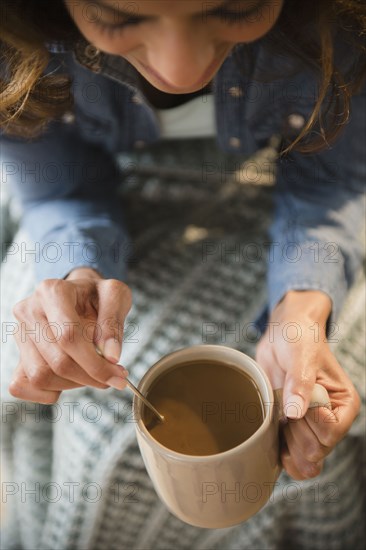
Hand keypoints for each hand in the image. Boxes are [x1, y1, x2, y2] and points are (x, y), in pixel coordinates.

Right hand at [10, 268, 131, 403]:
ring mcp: (20, 334)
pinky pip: (23, 386)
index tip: (119, 375)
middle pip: (57, 361)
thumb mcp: (116, 296)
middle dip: (90, 376)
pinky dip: (51, 391)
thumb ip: (113, 323)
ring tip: (93, 372)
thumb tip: (111, 357)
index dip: (95, 363)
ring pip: (41, 376)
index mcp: (52, 292)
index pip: (68, 336)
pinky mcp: (17, 354)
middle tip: (113, 377)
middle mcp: (29, 311)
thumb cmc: (97, 296)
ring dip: (74, 384)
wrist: (81, 295)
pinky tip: (72, 378)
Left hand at [256, 290, 359, 479]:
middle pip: (315, 452)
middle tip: (285, 405)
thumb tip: (295, 413)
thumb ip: (299, 384)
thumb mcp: (301, 356)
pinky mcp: (294, 429)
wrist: (283, 335)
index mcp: (344, 404)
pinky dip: (281, 454)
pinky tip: (273, 437)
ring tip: (280, 417)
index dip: (309, 421)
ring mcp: (312, 427)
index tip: (298, 399)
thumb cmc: (299, 338)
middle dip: (295, 432)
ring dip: (287, 444)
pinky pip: (292, 459)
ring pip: (304, 461)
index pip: (330, 433)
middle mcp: (332, 420)